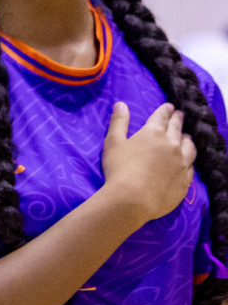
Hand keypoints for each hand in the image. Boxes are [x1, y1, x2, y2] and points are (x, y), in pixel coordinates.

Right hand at [101, 102, 195, 222]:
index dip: (165, 110)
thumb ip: (118, 122)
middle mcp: (172, 145)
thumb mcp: (113, 143)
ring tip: (186, 136)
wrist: (133, 200)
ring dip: (187, 139)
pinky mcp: (185, 180)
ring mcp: (181, 163)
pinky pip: (191, 166)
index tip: (169, 106)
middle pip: (177, 129)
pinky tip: (187, 160)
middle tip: (179, 114)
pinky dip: (189, 159)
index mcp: (154, 133)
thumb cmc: (119, 169)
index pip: (162, 116)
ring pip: (190, 146)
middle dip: (178, 120)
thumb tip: (121, 103)